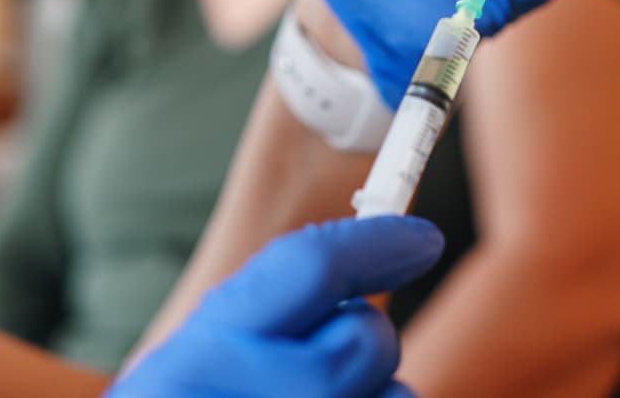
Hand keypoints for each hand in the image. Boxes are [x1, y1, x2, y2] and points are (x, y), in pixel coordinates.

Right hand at [108, 216, 443, 397]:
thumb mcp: (198, 364)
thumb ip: (268, 316)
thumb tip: (375, 258)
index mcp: (199, 351)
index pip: (308, 269)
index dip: (376, 244)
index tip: (421, 237)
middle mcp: (233, 396)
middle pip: (362, 341)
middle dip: (371, 340)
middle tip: (344, 353)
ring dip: (380, 397)